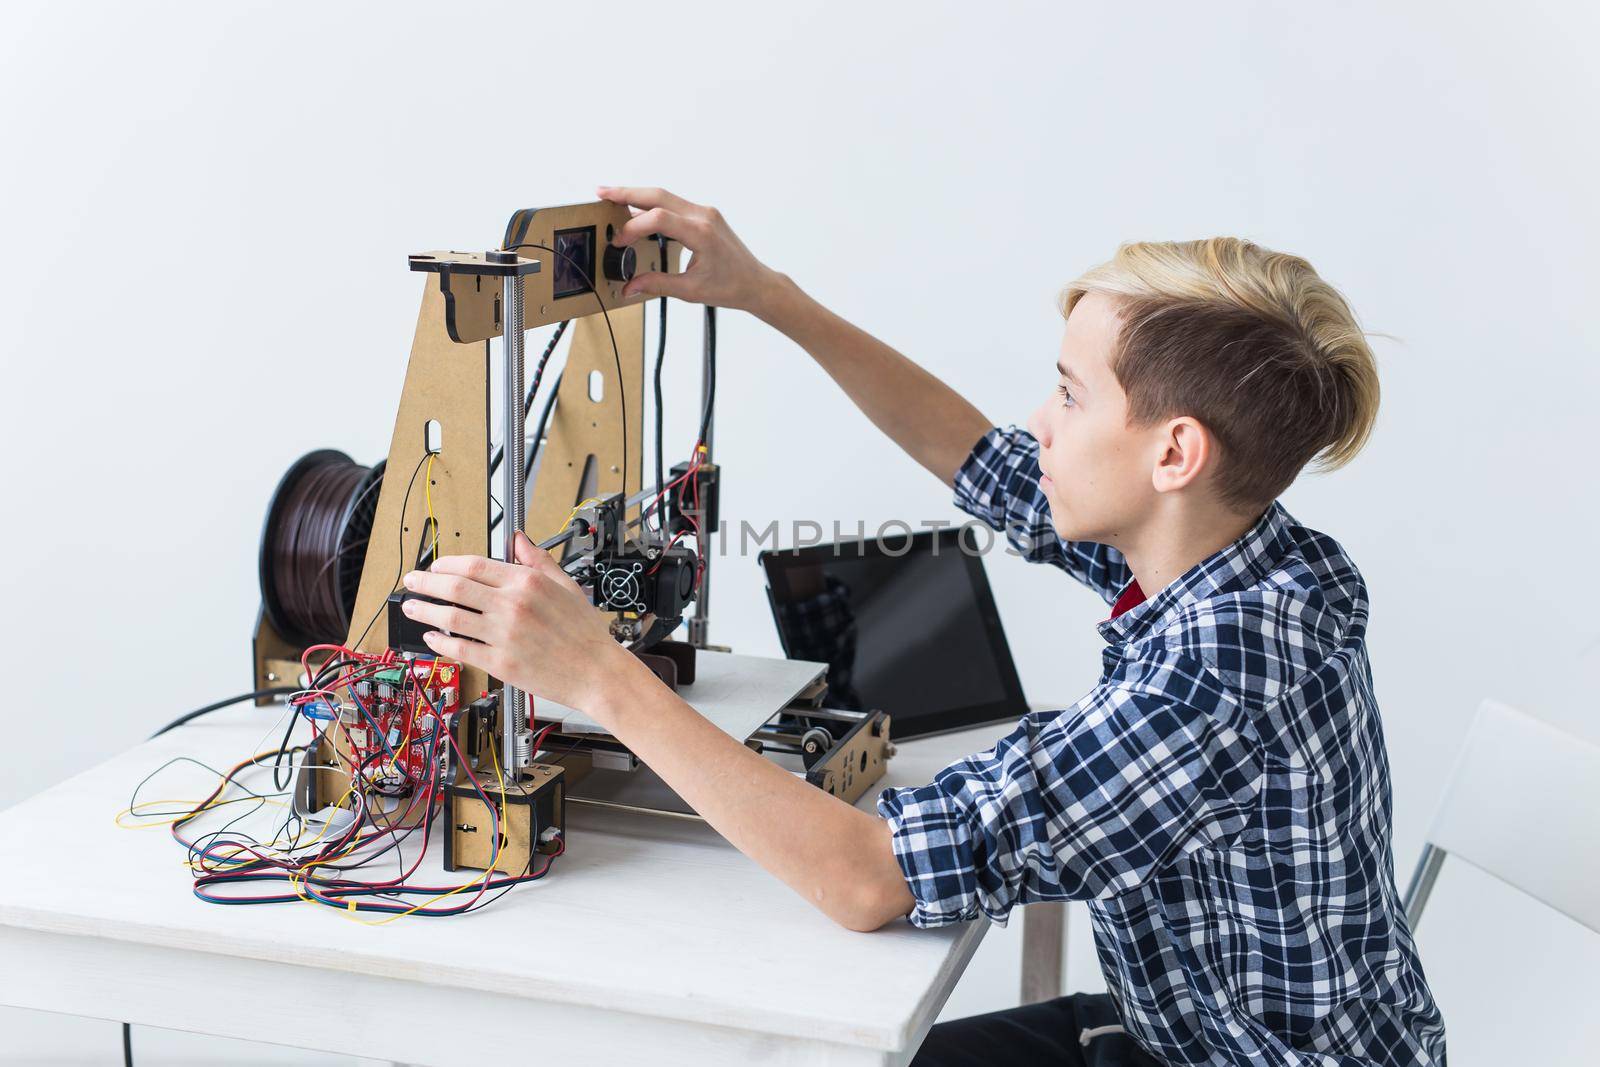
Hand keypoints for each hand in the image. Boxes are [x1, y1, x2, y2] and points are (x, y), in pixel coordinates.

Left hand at [400, 531, 642, 713]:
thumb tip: (518, 540)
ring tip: (410, 608)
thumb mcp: (567, 585)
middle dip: (425, 583)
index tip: (435, 567)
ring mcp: (504, 635)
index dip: (447, 564)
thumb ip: (538, 560)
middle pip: (455, 587)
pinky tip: (431, 637)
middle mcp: (512, 606)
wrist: (598, 672)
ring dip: (424, 611)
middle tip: (411, 582)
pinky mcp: (501, 663)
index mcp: (527, 582)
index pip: (474, 565)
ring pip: (451, 617)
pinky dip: (440, 642)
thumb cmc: (586, 633)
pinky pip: (460, 649)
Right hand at [597, 185, 781, 313]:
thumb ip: (656, 284)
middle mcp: (703, 216)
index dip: (633, 228)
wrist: (756, 282)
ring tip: (612, 197)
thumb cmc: (731, 286)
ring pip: (664, 195)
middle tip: (601, 193)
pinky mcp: (704, 215)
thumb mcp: (690, 290)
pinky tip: (636, 209)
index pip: (658, 218)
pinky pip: (673, 203)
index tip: (620, 243)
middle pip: (658, 194)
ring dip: (637, 195)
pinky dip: (652, 204)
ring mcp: (705, 212)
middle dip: (626, 193)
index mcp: (701, 233)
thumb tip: (629, 286)